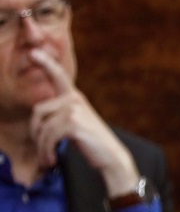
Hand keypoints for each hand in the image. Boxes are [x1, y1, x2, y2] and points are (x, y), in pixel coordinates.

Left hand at [28, 48, 139, 194]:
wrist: (113, 157)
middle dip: (36, 133)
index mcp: (75, 98)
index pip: (59, 76)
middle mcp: (74, 100)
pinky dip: (46, 150)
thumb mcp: (77, 123)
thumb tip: (38, 120)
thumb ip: (61, 114)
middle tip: (42, 150)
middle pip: (39, 111)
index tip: (33, 53)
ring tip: (47, 158)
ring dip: (42, 146)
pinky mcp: (73, 123)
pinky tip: (51, 158)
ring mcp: (74, 110)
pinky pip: (49, 135)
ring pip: (43, 127)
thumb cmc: (94, 143)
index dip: (46, 63)